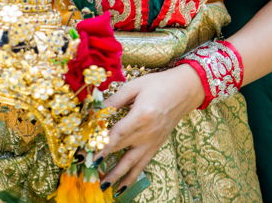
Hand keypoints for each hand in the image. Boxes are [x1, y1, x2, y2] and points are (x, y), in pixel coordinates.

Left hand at [96, 63, 203, 192]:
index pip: (117, 134)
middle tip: (86, 169)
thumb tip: (97, 110)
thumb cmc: (158, 84)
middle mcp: (147, 132)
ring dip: (117, 175)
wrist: (185, 90)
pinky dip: (132, 177)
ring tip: (103, 186)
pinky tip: (122, 187)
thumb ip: (115, 99)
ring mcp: (152, 141)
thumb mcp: (135, 86)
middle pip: (121, 149)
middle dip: (102, 160)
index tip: (87, 153)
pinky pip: (143, 164)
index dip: (101, 144)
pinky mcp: (156, 145)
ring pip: (132, 163)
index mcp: (141, 115)